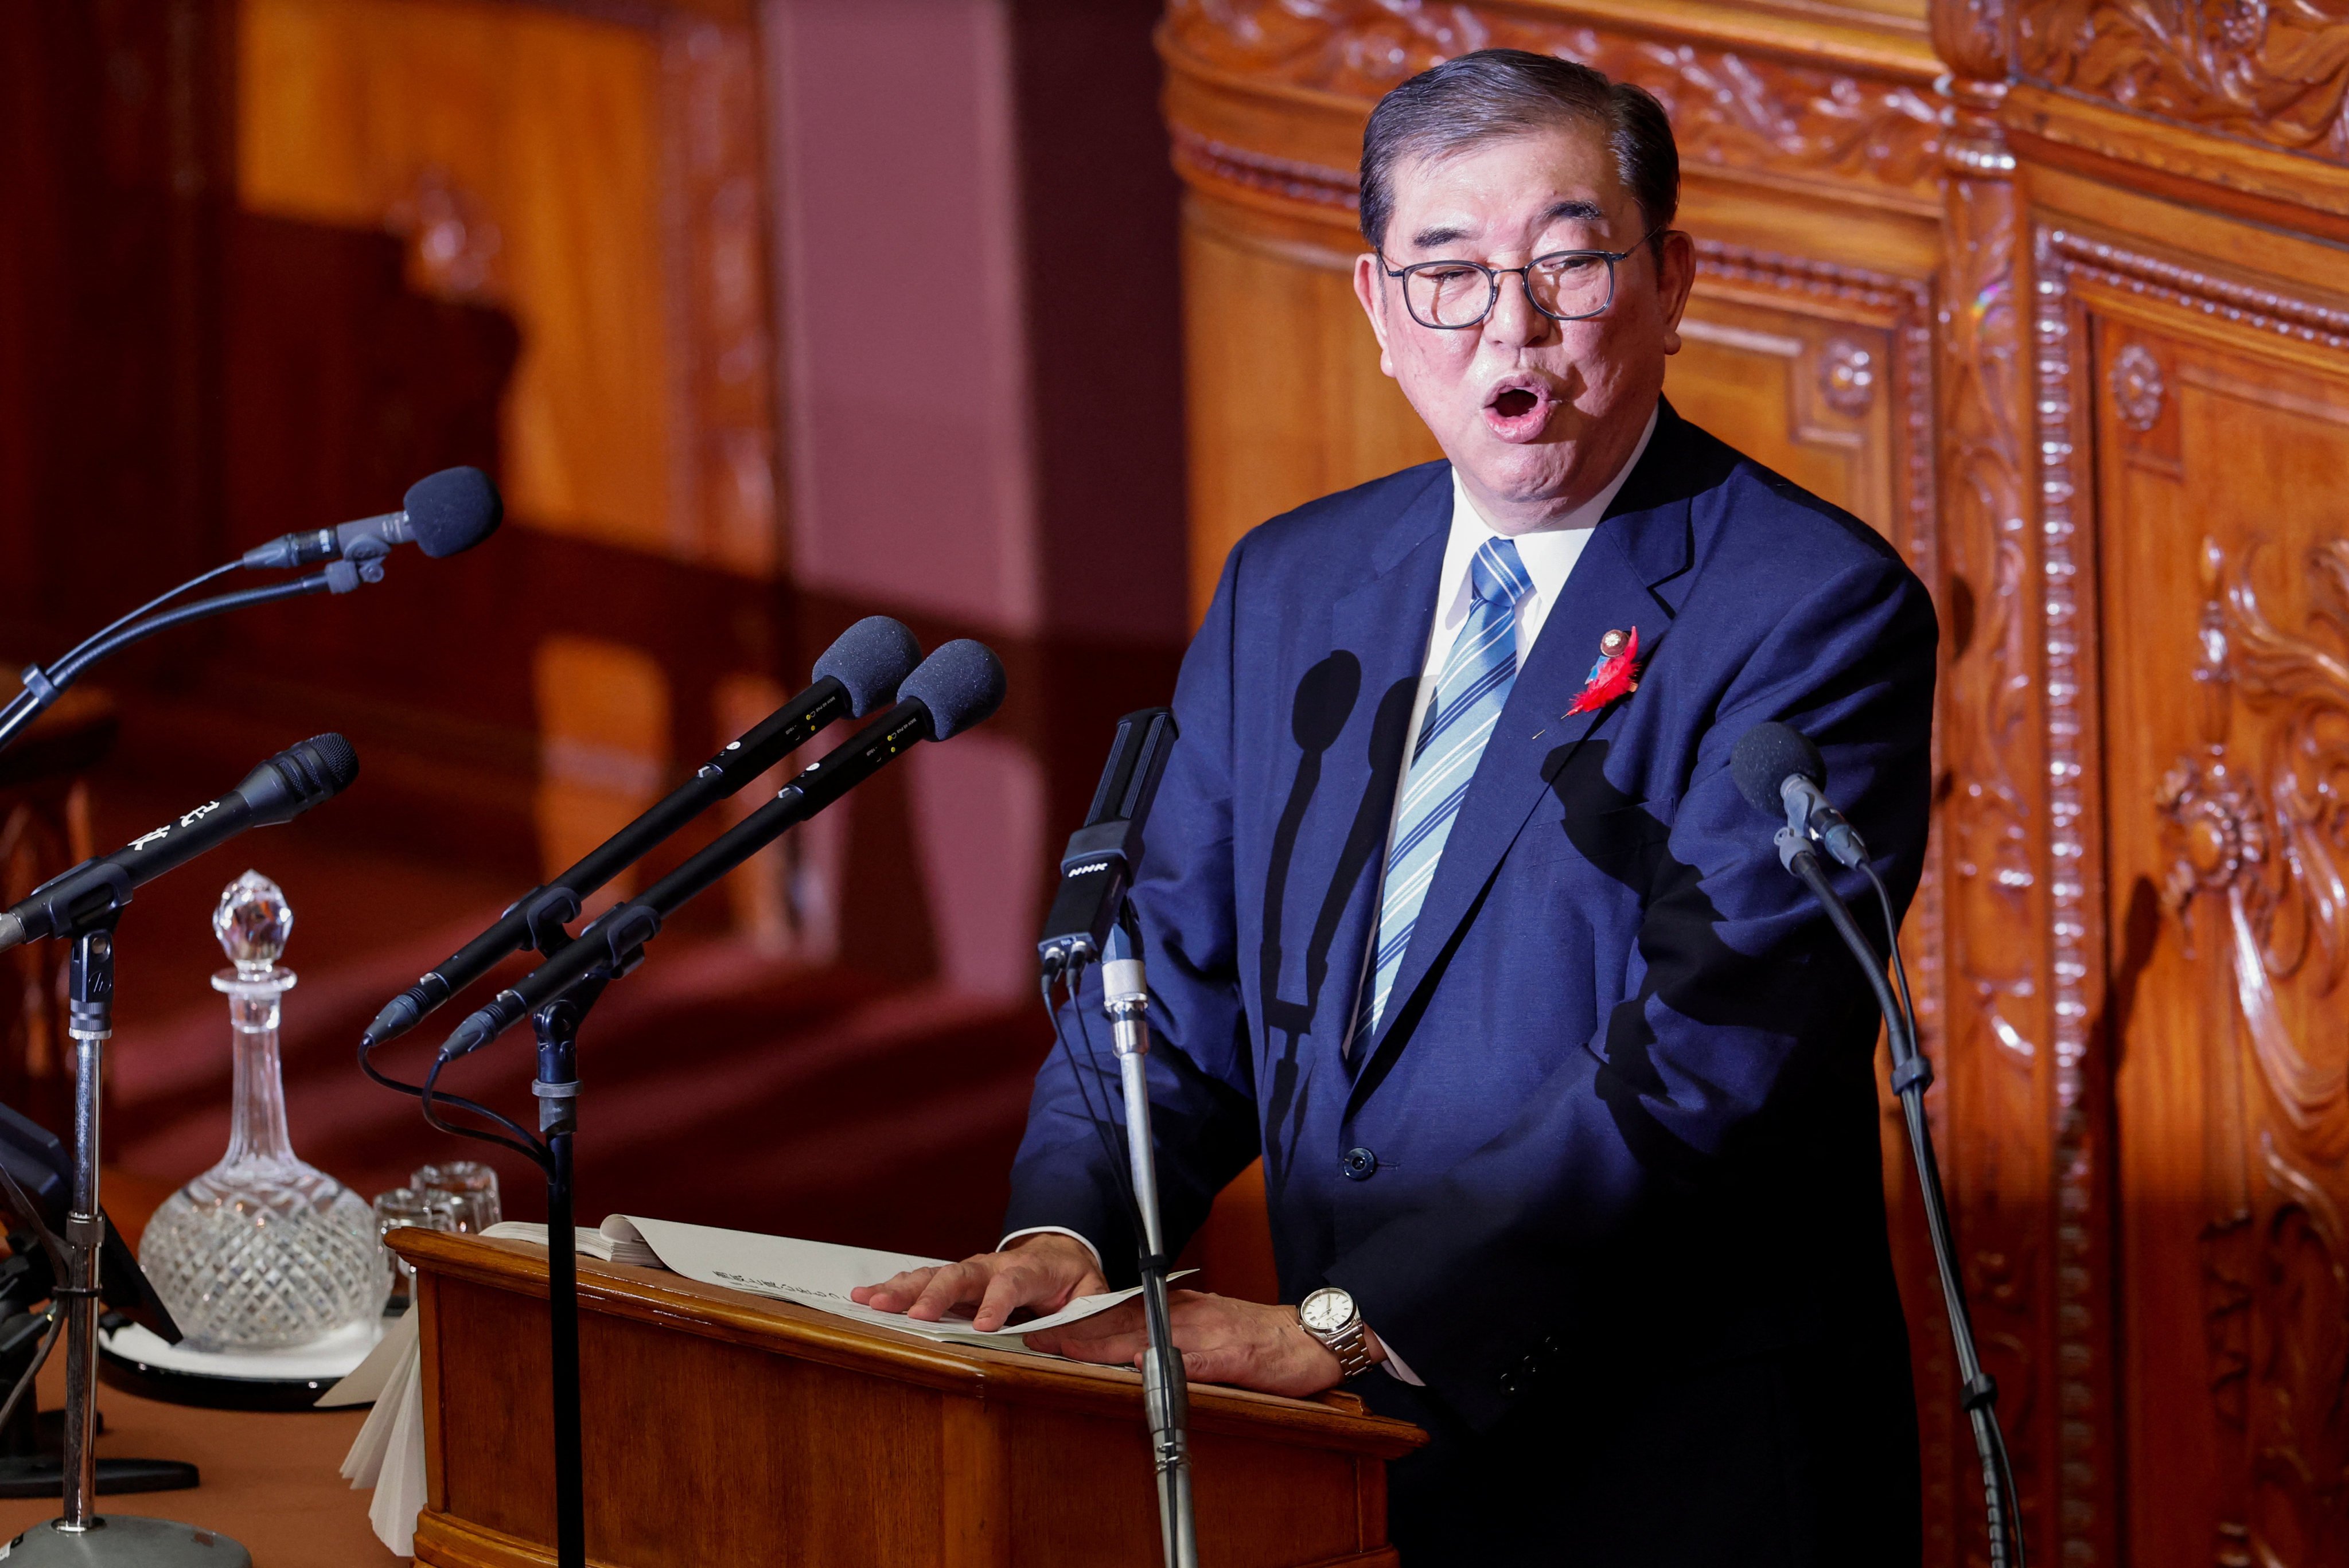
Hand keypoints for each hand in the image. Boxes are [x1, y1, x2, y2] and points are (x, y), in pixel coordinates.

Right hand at [851, 1232, 1106, 1331]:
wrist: (1057, 1249)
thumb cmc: (1071, 1277)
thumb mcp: (1091, 1292)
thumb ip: (1083, 1314)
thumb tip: (1062, 1339)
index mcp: (1030, 1269)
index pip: (1012, 1283)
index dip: (997, 1303)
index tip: (985, 1327)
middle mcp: (993, 1265)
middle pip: (961, 1275)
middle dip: (935, 1294)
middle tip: (915, 1315)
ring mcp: (970, 1271)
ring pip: (934, 1275)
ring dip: (903, 1289)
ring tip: (872, 1301)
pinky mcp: (954, 1280)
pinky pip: (922, 1280)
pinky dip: (894, 1287)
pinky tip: (867, 1297)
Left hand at [1025, 1290, 1375, 1398]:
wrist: (1311, 1336)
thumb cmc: (1261, 1336)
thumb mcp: (1210, 1329)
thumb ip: (1172, 1339)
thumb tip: (1132, 1356)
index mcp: (1180, 1312)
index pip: (1121, 1315)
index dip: (1082, 1322)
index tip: (1048, 1328)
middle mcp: (1187, 1317)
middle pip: (1123, 1323)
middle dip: (1079, 1331)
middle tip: (1039, 1336)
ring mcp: (1208, 1335)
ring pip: (1147, 1336)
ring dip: (1106, 1342)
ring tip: (1069, 1346)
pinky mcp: (1231, 1357)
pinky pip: (1195, 1360)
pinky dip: (1165, 1362)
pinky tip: (1141, 1364)